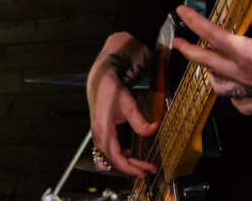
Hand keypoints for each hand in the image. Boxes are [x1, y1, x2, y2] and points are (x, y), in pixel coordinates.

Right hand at [86, 33, 158, 177]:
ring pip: (110, 158)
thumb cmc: (111, 90)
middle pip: (113, 161)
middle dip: (131, 168)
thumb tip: (153, 130)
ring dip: (126, 163)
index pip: (115, 157)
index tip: (143, 171)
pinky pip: (108, 151)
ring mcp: (98, 135)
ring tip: (142, 164)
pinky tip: (130, 154)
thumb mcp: (128, 104)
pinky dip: (119, 156)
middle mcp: (98, 135)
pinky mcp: (101, 133)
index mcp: (103, 129)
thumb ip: (140, 121)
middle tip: (148, 170)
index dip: (130, 168)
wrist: (100, 80)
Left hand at [172, 5, 251, 114]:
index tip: (181, 12)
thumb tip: (242, 8)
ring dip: (208, 71)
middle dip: (189, 50)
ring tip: (205, 58)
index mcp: (250, 54)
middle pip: (207, 63)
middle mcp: (247, 76)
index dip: (194, 23)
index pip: (212, 36)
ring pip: (219, 86)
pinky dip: (230, 93)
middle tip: (178, 39)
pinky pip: (239, 102)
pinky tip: (231, 83)